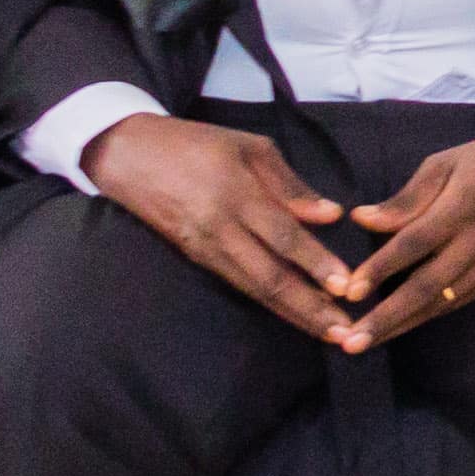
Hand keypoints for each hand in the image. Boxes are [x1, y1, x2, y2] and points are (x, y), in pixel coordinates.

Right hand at [86, 112, 371, 348]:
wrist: (128, 155)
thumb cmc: (196, 143)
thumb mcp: (248, 146)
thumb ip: (290, 184)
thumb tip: (331, 215)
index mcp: (236, 194)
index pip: (283, 237)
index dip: (315, 263)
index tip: (346, 286)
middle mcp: (220, 229)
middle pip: (270, 276)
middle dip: (309, 307)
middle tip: (346, 332)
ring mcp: (205, 248)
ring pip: (254, 289)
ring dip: (293, 313)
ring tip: (327, 332)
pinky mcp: (195, 258)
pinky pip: (238, 284)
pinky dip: (268, 302)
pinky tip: (292, 313)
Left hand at [331, 116, 474, 349]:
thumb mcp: (445, 162)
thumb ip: (405, 197)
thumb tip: (362, 219)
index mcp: (463, 205)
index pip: (415, 243)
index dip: (381, 268)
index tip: (348, 292)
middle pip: (426, 287)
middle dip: (386, 317)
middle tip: (350, 342)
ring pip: (441, 303)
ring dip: (401, 325)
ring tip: (364, 343)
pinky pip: (457, 302)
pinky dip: (425, 317)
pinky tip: (398, 327)